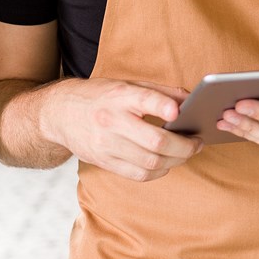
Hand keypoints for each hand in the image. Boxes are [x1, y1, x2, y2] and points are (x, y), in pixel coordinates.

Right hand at [39, 78, 201, 180]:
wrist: (60, 113)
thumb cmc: (100, 96)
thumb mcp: (126, 84)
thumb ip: (160, 92)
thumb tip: (191, 100)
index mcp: (119, 96)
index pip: (145, 100)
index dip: (164, 107)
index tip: (179, 113)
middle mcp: (112, 121)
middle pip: (155, 141)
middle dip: (184, 146)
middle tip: (198, 142)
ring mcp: (106, 145)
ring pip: (150, 162)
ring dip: (176, 161)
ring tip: (187, 153)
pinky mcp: (103, 162)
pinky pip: (138, 175)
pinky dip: (158, 172)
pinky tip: (167, 164)